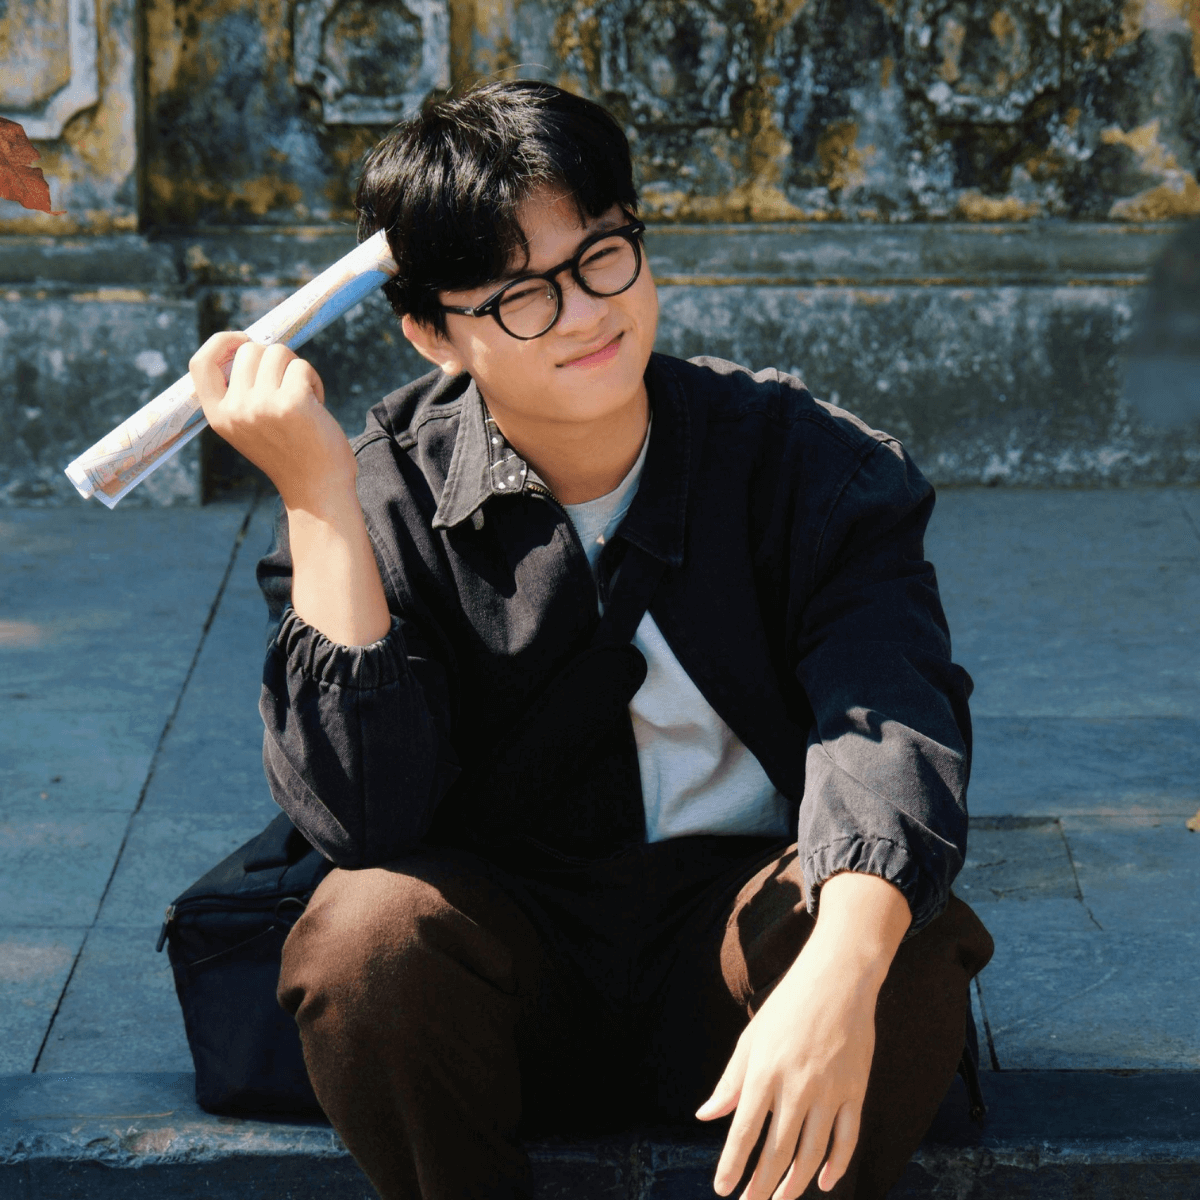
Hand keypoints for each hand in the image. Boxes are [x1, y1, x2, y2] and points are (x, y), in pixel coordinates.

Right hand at [189, 331, 355, 512]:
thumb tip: (249, 346)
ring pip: (278, 352)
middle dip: (275, 359)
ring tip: (303, 399)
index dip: (220, 343)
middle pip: (249, 350)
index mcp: (219, 416)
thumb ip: (241, 393)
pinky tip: (317, 405)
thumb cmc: (290, 454)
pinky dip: (314, 380)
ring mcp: (262, 405)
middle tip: (289, 386)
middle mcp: (236, 410)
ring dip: (296, 369)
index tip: (243, 339)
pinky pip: (302, 367)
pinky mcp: (292, 402)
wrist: (317, 488)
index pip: (200, 364)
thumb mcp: (250, 426)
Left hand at [696, 873, 909, 1199]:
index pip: (744, 1131)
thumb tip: (706, 1116)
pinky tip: (823, 1182)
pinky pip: (847, 1139)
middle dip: (761, 1186)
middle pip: (777, 1151)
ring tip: (780, 1199)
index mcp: (764, 1071)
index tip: (722, 1190)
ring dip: (794, 1183)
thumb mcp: (751, 1038)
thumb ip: (730, 1081)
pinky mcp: (856, 1090)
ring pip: (812, 1154)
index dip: (732, 1165)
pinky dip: (836, 1165)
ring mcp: (830, 1091)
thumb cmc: (787, 1007)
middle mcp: (796, 1086)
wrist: (838, 979)